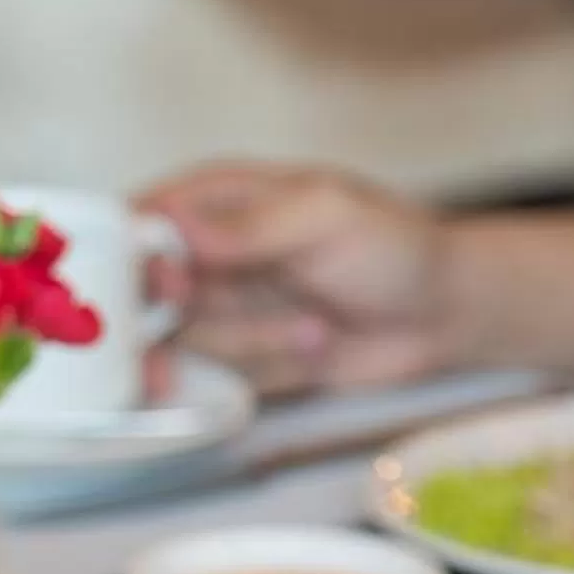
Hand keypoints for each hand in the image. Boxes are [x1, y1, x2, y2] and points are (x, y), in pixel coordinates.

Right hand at [139, 164, 455, 394]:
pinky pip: (220, 375)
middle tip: (214, 319)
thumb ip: (251, 225)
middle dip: (178, 315)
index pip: (140, 220)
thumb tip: (178, 230)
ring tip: (315, 325)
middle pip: (142, 292)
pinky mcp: (242, 357)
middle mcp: (207, 254)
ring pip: (184, 340)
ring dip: (253, 341)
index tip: (163, 283)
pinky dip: (265, 369)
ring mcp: (223, 309)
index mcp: (218, 198)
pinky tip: (314, 348)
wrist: (443, 314)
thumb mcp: (327, 216)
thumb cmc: (394, 246)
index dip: (131, 255)